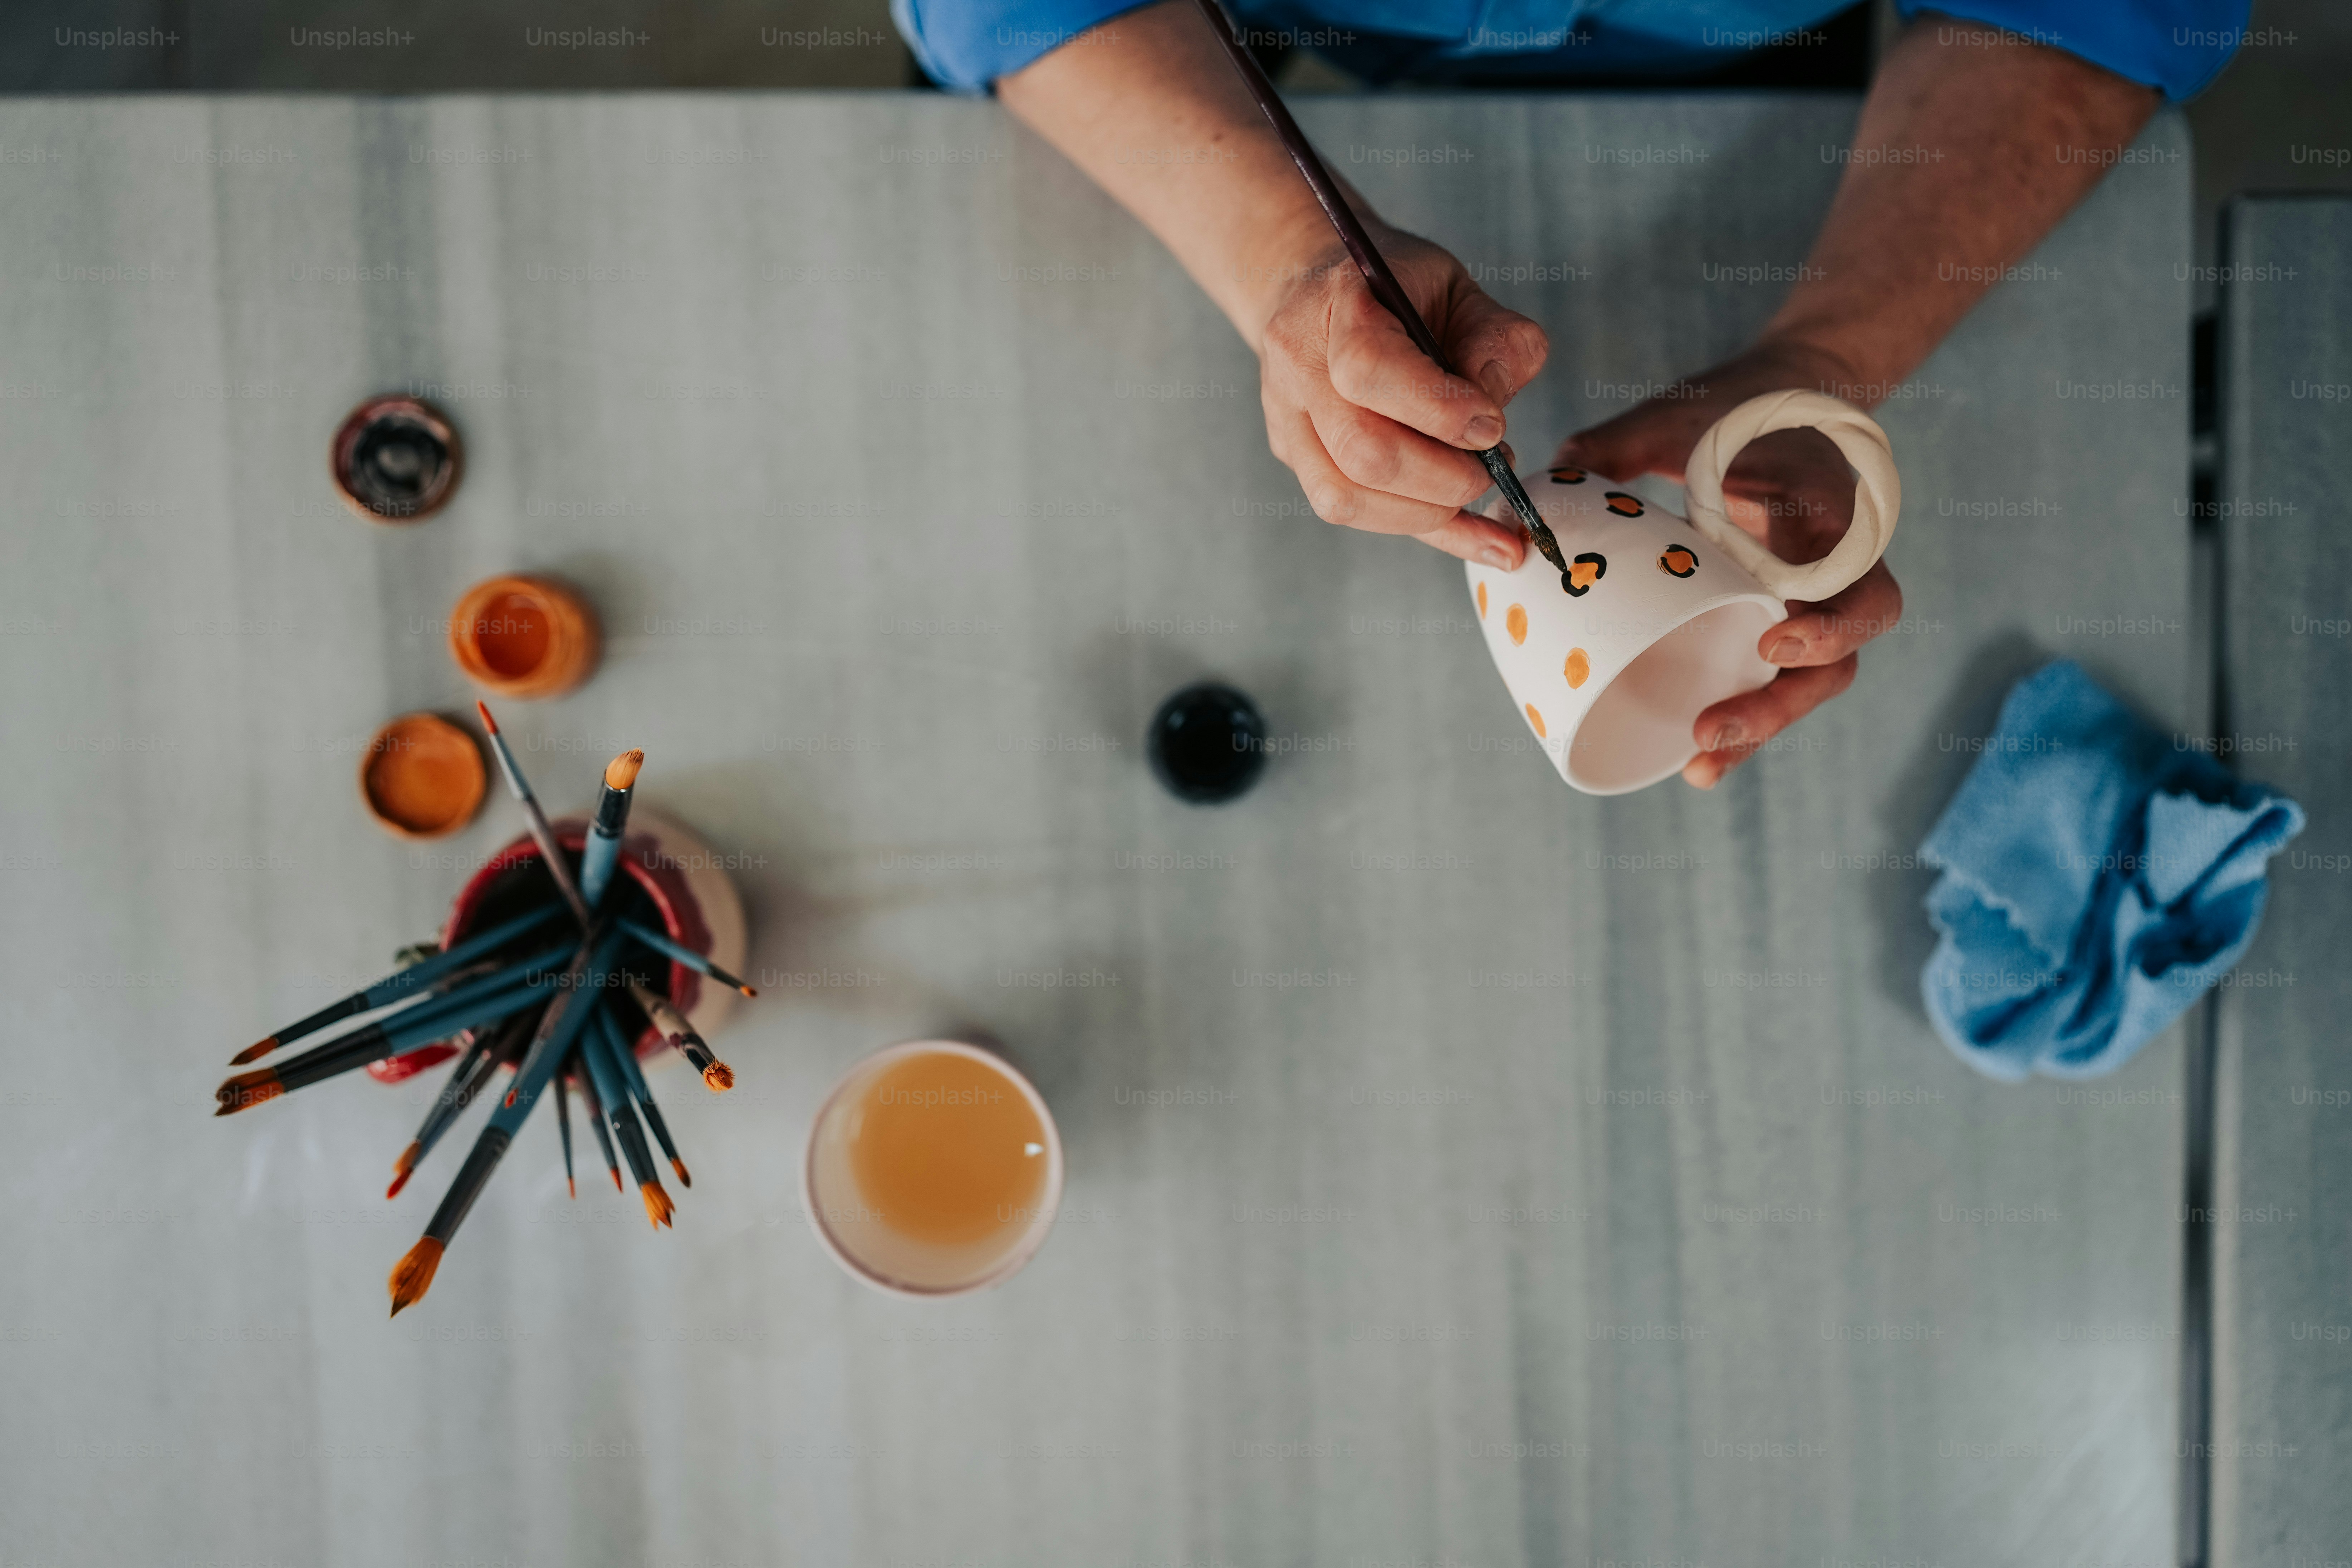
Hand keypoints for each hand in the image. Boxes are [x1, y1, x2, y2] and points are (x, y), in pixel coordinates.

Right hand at [1255, 228, 1547, 568]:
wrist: (1320, 292)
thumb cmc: (1400, 290)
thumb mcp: (1463, 292)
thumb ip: (1496, 343)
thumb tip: (1493, 416)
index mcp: (1335, 302)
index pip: (1368, 370)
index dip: (1439, 410)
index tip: (1493, 426)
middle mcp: (1296, 364)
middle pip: (1360, 449)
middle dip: (1442, 476)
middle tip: (1491, 468)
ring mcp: (1286, 417)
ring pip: (1345, 496)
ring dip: (1427, 511)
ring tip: (1477, 491)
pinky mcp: (1294, 456)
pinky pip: (1350, 512)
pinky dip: (1419, 529)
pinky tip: (1476, 537)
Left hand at [1554, 341, 1903, 789]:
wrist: (1782, 406)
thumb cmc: (1740, 411)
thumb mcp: (1690, 417)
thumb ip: (1629, 440)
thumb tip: (1556, 466)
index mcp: (1836, 530)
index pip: (1865, 597)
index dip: (1829, 629)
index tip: (1772, 642)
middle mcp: (1834, 580)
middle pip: (1834, 666)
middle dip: (1777, 707)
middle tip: (1708, 732)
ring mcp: (1806, 606)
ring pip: (1803, 687)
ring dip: (1758, 730)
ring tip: (1696, 767)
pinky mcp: (1773, 621)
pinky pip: (1767, 678)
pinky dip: (1740, 719)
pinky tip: (1692, 760)